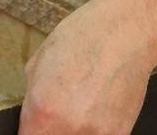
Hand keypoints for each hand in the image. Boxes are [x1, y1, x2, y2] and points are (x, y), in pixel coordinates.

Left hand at [18, 0, 156, 134]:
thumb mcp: (38, 64)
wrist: (126, 32)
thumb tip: (31, 119)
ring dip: (75, 130)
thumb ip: (32, 100)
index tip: (36, 126)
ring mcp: (97, 134)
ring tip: (82, 107)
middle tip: (59, 114)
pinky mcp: (120, 134)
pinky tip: (99, 107)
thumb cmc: (82, 38)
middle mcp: (69, 128)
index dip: (32, 131)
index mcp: (43, 111)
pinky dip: (96, 128)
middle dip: (52, 130)